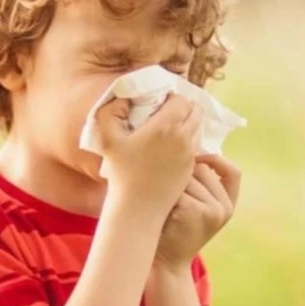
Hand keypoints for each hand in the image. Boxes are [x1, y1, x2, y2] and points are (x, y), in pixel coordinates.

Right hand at [95, 94, 201, 214]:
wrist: (138, 207)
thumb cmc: (121, 172)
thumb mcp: (107, 138)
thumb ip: (110, 111)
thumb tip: (123, 98)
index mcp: (166, 126)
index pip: (182, 99)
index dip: (172, 97)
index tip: (159, 102)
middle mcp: (183, 137)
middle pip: (195, 111)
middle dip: (184, 108)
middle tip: (167, 111)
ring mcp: (190, 153)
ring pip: (198, 128)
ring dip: (188, 123)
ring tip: (169, 128)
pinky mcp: (191, 167)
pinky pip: (195, 145)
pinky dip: (188, 140)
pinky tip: (171, 146)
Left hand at [154, 154, 241, 270]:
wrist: (165, 262)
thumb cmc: (175, 229)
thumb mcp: (197, 207)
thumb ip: (202, 184)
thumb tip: (191, 147)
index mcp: (229, 204)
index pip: (234, 172)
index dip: (217, 159)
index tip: (197, 156)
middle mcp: (225, 207)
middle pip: (203, 168)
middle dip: (183, 172)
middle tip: (167, 191)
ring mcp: (212, 210)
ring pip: (188, 176)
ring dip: (171, 184)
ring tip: (164, 202)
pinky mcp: (195, 210)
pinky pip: (177, 187)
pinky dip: (165, 194)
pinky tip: (161, 208)